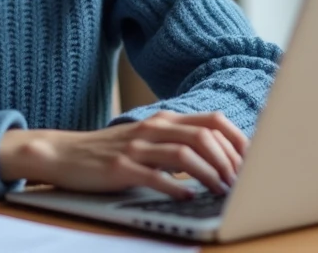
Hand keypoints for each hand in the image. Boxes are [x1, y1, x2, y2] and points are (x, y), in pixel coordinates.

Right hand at [0, 110, 246, 198]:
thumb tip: (217, 160)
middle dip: (229, 160)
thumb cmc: (109, 151)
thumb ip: (177, 143)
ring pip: (186, 153)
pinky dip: (178, 187)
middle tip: (240, 182)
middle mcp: (154, 128)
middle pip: (205, 135)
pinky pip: (156, 176)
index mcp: (164, 120)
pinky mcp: (122, 168)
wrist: (63, 153)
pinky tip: (189, 197)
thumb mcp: (147, 140)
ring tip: (222, 191)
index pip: (213, 121)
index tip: (253, 161)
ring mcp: (137, 147)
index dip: (239, 140)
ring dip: (210, 174)